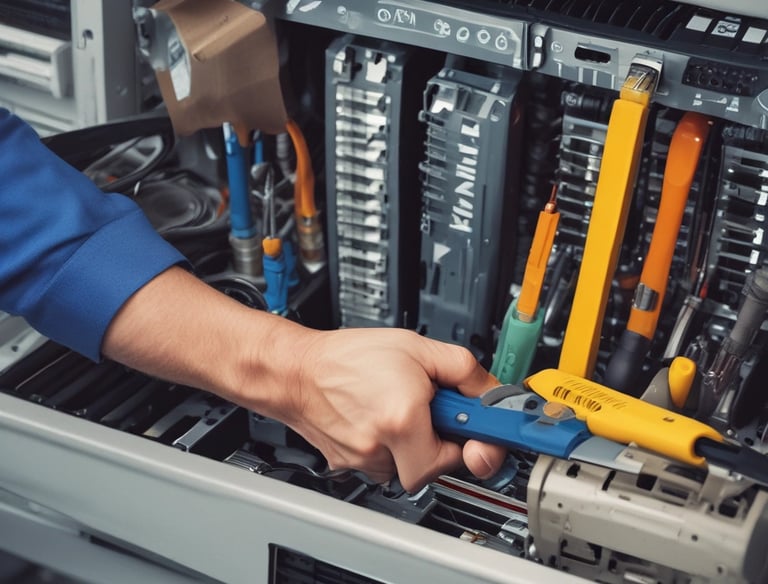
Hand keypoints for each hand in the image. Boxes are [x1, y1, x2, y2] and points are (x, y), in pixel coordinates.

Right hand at [272, 327, 506, 491]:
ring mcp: (363, 461)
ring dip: (413, 441)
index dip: (476, 445)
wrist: (296, 370)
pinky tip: (377, 415)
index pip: (460, 457)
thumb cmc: (347, 357)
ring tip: (396, 405)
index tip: (485, 437)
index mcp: (402, 420)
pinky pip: (384, 463)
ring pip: (408, 466)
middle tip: (430, 410)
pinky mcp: (349, 466)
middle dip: (440, 441)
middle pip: (433, 467)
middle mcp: (382, 449)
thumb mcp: (416, 346)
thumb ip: (463, 369)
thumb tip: (490, 394)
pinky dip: (390, 444)